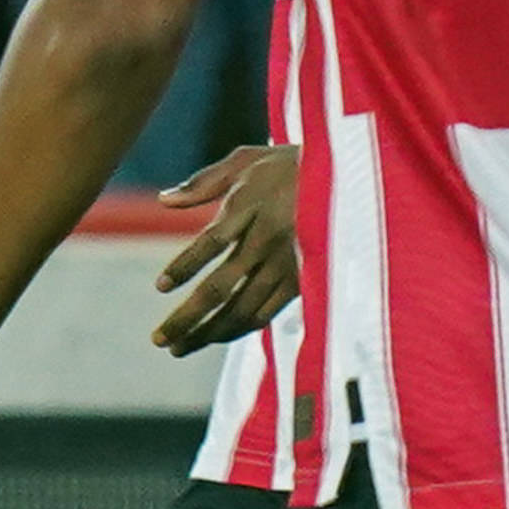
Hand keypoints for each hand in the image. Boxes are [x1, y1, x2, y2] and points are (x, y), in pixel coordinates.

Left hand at [151, 140, 302, 354]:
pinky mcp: (303, 280)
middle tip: (158, 340)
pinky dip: (239, 328)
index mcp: (251, 205)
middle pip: (221, 287)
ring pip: (242, 309)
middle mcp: (268, 238)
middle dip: (187, 318)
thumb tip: (163, 200)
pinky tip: (215, 336)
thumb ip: (203, 182)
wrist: (350, 178)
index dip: (185, 266)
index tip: (160, 287)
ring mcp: (287, 263)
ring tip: (177, 348)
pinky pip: (267, 312)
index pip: (212, 241)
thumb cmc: (289, 166)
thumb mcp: (248, 160)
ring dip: (208, 333)